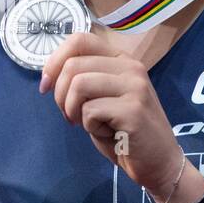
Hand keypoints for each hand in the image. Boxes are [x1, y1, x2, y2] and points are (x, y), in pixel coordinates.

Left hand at [39, 31, 203, 202]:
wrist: (158, 162)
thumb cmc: (124, 132)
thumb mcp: (101, 98)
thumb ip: (83, 80)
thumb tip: (49, 74)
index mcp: (121, 59)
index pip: (80, 40)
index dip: (54, 61)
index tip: (46, 85)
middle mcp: (131, 66)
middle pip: (73, 65)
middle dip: (60, 95)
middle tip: (71, 116)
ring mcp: (135, 86)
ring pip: (79, 85)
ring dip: (73, 110)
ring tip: (88, 123)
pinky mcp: (133, 109)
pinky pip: (90, 111)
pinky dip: (89, 126)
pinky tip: (108, 133)